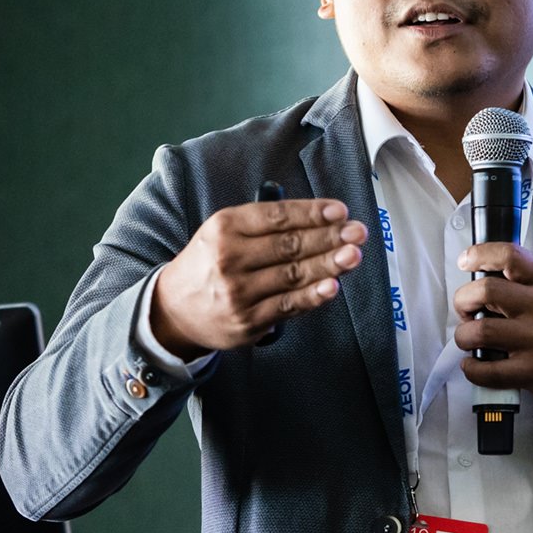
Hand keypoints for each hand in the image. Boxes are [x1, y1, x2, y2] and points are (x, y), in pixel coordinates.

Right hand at [151, 198, 365, 353]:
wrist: (174, 310)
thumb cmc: (208, 264)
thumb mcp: (222, 232)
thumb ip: (263, 224)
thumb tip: (318, 220)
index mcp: (225, 227)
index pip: (277, 217)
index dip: (312, 213)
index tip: (340, 211)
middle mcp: (230, 258)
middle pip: (290, 245)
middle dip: (329, 237)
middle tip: (358, 231)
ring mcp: (239, 292)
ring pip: (293, 275)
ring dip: (329, 264)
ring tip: (354, 255)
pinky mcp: (248, 321)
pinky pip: (288, 306)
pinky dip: (312, 296)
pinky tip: (332, 286)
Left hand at [453, 243, 532, 408]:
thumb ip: (525, 283)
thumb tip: (481, 278)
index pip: (509, 255)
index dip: (479, 255)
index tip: (465, 261)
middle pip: (485, 291)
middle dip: (463, 301)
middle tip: (465, 311)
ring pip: (479, 331)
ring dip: (464, 336)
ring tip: (470, 339)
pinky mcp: (532, 371)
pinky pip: (487, 370)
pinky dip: (472, 368)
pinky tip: (476, 364)